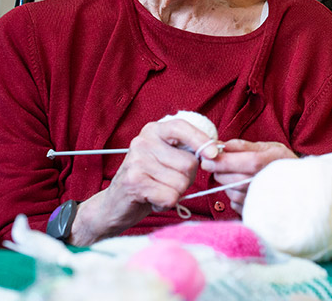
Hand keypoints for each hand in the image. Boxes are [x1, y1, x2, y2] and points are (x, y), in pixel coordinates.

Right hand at [70, 116, 218, 244]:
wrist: (115, 204)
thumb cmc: (149, 180)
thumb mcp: (166, 158)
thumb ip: (187, 151)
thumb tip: (216, 152)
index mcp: (154, 131)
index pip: (182, 128)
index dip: (202, 141)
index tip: (214, 154)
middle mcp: (143, 142)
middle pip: (189, 163)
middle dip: (187, 179)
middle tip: (168, 181)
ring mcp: (137, 161)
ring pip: (181, 183)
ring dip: (176, 193)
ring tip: (158, 190)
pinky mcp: (134, 182)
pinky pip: (170, 196)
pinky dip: (166, 204)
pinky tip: (153, 200)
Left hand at [199, 140, 295, 212]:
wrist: (302, 185)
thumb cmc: (282, 162)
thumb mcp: (268, 147)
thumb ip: (243, 146)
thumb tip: (221, 145)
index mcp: (271, 162)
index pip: (243, 162)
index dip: (223, 161)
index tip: (207, 159)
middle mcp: (268, 182)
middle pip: (233, 179)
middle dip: (220, 172)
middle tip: (216, 165)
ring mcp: (263, 199)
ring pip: (232, 193)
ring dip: (227, 184)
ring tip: (235, 176)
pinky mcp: (258, 212)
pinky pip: (235, 204)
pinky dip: (233, 196)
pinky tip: (243, 188)